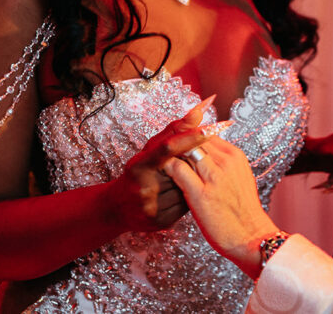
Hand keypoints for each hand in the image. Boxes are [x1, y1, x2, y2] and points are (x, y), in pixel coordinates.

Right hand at [105, 96, 212, 232]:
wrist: (119, 207)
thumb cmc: (140, 171)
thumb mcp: (151, 149)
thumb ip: (175, 130)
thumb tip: (199, 110)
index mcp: (139, 165)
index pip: (169, 148)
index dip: (191, 137)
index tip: (212, 128)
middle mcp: (143, 187)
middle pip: (181, 170)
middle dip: (191, 164)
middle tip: (195, 161)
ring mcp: (151, 207)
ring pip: (187, 188)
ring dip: (191, 182)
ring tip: (180, 182)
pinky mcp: (160, 222)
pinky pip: (187, 206)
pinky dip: (190, 197)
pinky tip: (182, 195)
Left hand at [163, 137, 277, 279]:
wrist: (251, 237)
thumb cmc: (244, 211)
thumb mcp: (240, 177)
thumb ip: (226, 163)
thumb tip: (212, 154)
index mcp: (235, 156)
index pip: (207, 134)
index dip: (191, 137)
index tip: (181, 144)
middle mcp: (225, 162)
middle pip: (196, 138)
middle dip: (180, 142)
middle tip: (166, 149)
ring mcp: (213, 177)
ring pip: (185, 150)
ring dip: (172, 153)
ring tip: (161, 160)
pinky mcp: (201, 193)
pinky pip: (178, 170)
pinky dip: (168, 168)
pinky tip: (162, 174)